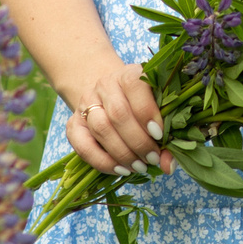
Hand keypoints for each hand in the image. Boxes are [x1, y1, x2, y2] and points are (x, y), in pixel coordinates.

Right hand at [63, 56, 172, 176]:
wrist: (110, 95)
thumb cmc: (141, 104)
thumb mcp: (157, 109)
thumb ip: (167, 136)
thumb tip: (169, 166)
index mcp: (128, 74)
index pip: (134, 85)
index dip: (147, 111)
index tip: (160, 135)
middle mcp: (104, 85)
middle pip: (118, 113)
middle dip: (138, 141)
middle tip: (152, 159)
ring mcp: (86, 104)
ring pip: (101, 129)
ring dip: (122, 153)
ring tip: (140, 167)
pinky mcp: (74, 124)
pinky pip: (83, 146)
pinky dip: (103, 162)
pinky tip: (121, 169)